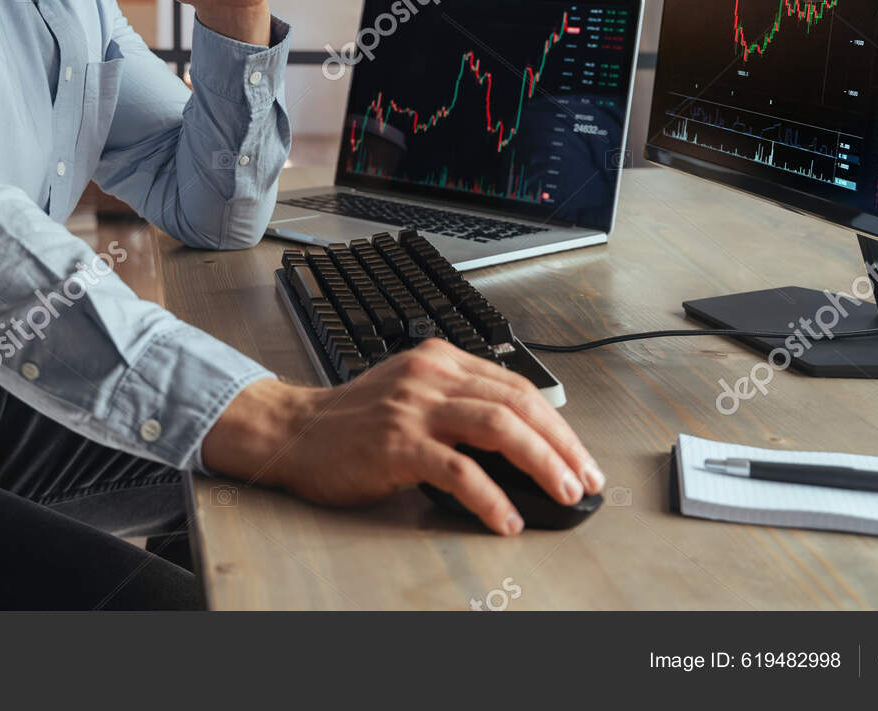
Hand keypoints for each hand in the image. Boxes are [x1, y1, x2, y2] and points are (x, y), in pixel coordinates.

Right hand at [200, 339, 604, 535]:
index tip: (579, 457)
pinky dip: (490, 496)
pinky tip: (504, 518)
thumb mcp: (412, 395)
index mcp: (440, 359)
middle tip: (585, 479)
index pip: (517, 387)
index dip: (557, 425)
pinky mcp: (397, 443)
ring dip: (541, 464)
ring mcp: (414, 407)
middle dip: (561, 445)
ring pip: (499, 429)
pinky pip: (458, 470)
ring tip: (563, 493)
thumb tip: (519, 445)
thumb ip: (459, 405)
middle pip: (518, 404)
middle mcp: (431, 375)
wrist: (293, 431)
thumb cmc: (352, 422)